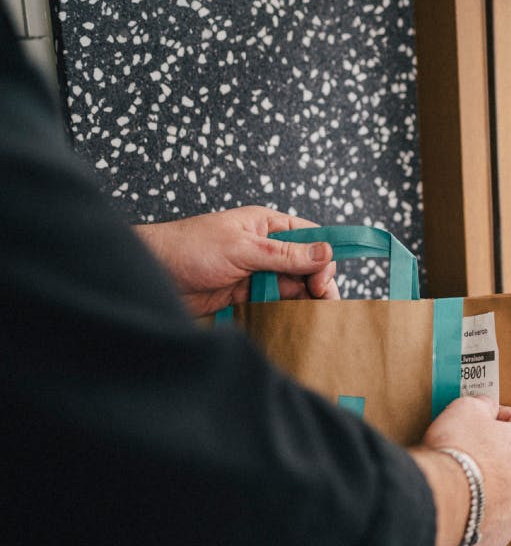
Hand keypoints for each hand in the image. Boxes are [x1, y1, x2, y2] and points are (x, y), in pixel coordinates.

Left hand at [133, 205, 339, 315]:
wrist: (149, 273)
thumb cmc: (188, 249)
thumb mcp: (242, 248)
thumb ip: (285, 253)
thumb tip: (325, 252)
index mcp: (266, 225)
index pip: (311, 237)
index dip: (322, 259)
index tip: (320, 283)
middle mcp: (265, 246)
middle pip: (307, 264)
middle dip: (318, 283)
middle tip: (322, 304)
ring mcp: (256, 270)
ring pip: (293, 285)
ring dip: (304, 300)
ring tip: (312, 316)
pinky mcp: (245, 293)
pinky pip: (275, 301)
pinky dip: (285, 310)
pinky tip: (291, 320)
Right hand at [420, 396, 510, 545]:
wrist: (442, 503)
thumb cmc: (460, 451)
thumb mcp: (466, 409)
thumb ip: (481, 404)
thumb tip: (485, 408)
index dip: (497, 414)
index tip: (479, 416)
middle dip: (494, 450)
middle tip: (466, 445)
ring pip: (505, 490)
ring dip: (487, 482)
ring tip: (458, 476)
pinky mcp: (500, 536)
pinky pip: (490, 517)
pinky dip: (476, 509)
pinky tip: (456, 502)